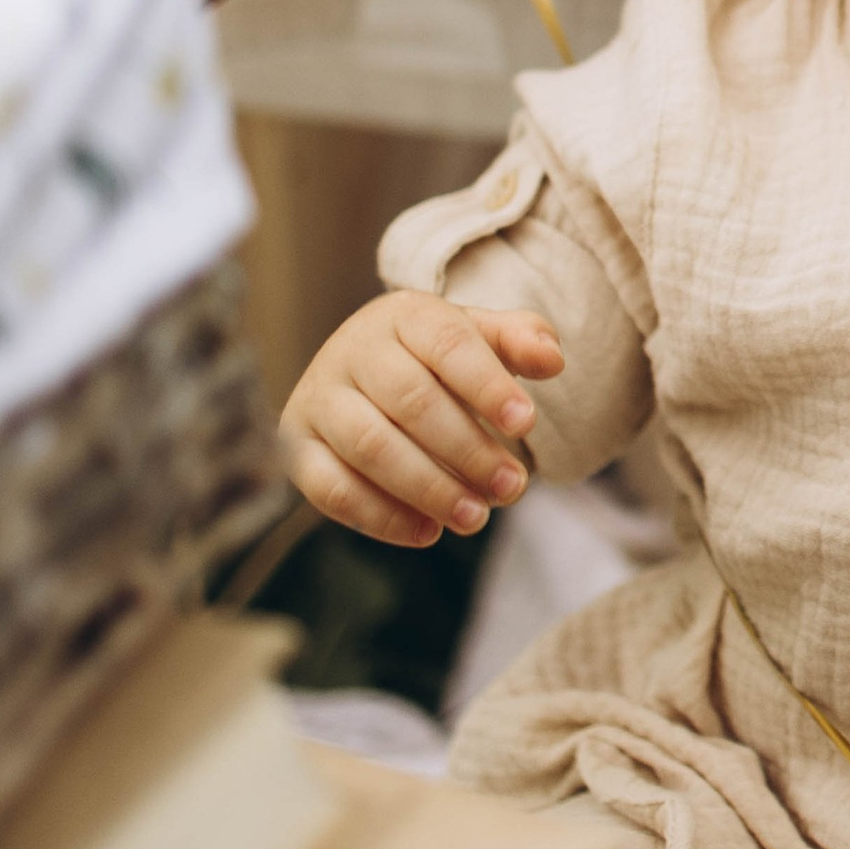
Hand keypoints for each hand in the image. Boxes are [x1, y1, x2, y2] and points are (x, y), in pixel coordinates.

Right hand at [280, 292, 563, 550]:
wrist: (362, 368)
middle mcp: (353, 351)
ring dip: (428, 488)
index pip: (448, 345)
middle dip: (469, 450)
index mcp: (403, 315)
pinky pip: (331, 488)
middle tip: (512, 488)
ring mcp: (319, 398)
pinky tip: (427, 532)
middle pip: (412, 401)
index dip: (488, 385)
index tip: (527, 424)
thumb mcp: (478, 336)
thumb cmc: (435, 356)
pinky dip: (381, 516)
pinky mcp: (298, 446)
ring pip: (371, 447)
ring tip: (476, 518)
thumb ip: (519, 340)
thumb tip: (551, 360)